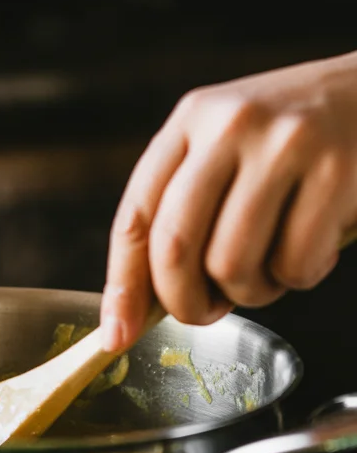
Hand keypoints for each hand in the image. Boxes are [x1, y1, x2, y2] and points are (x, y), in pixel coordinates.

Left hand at [101, 51, 356, 350]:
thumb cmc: (297, 137)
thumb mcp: (229, 147)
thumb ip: (184, 209)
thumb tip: (137, 306)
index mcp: (191, 118)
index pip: (136, 215)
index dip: (123, 286)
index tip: (117, 334)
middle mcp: (231, 125)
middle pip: (176, 247)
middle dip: (185, 302)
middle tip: (205, 312)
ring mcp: (284, 146)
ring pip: (233, 264)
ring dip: (251, 292)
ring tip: (271, 269)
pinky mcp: (336, 172)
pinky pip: (294, 265)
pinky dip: (301, 276)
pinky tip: (315, 246)